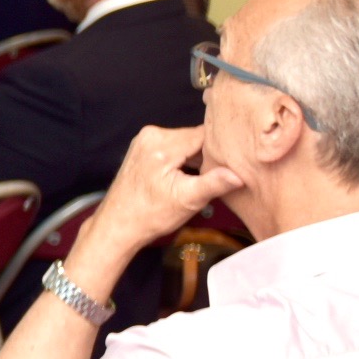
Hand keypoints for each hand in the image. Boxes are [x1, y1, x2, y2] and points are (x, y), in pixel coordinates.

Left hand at [76, 123, 242, 278]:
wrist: (118, 225)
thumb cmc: (150, 215)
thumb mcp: (188, 200)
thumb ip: (214, 183)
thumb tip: (239, 175)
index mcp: (162, 144)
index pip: (206, 134)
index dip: (224, 147)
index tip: (238, 160)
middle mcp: (152, 135)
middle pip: (196, 137)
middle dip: (211, 155)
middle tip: (223, 174)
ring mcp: (146, 140)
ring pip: (187, 143)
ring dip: (198, 158)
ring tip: (205, 178)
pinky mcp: (144, 149)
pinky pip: (175, 147)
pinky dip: (186, 160)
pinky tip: (190, 177)